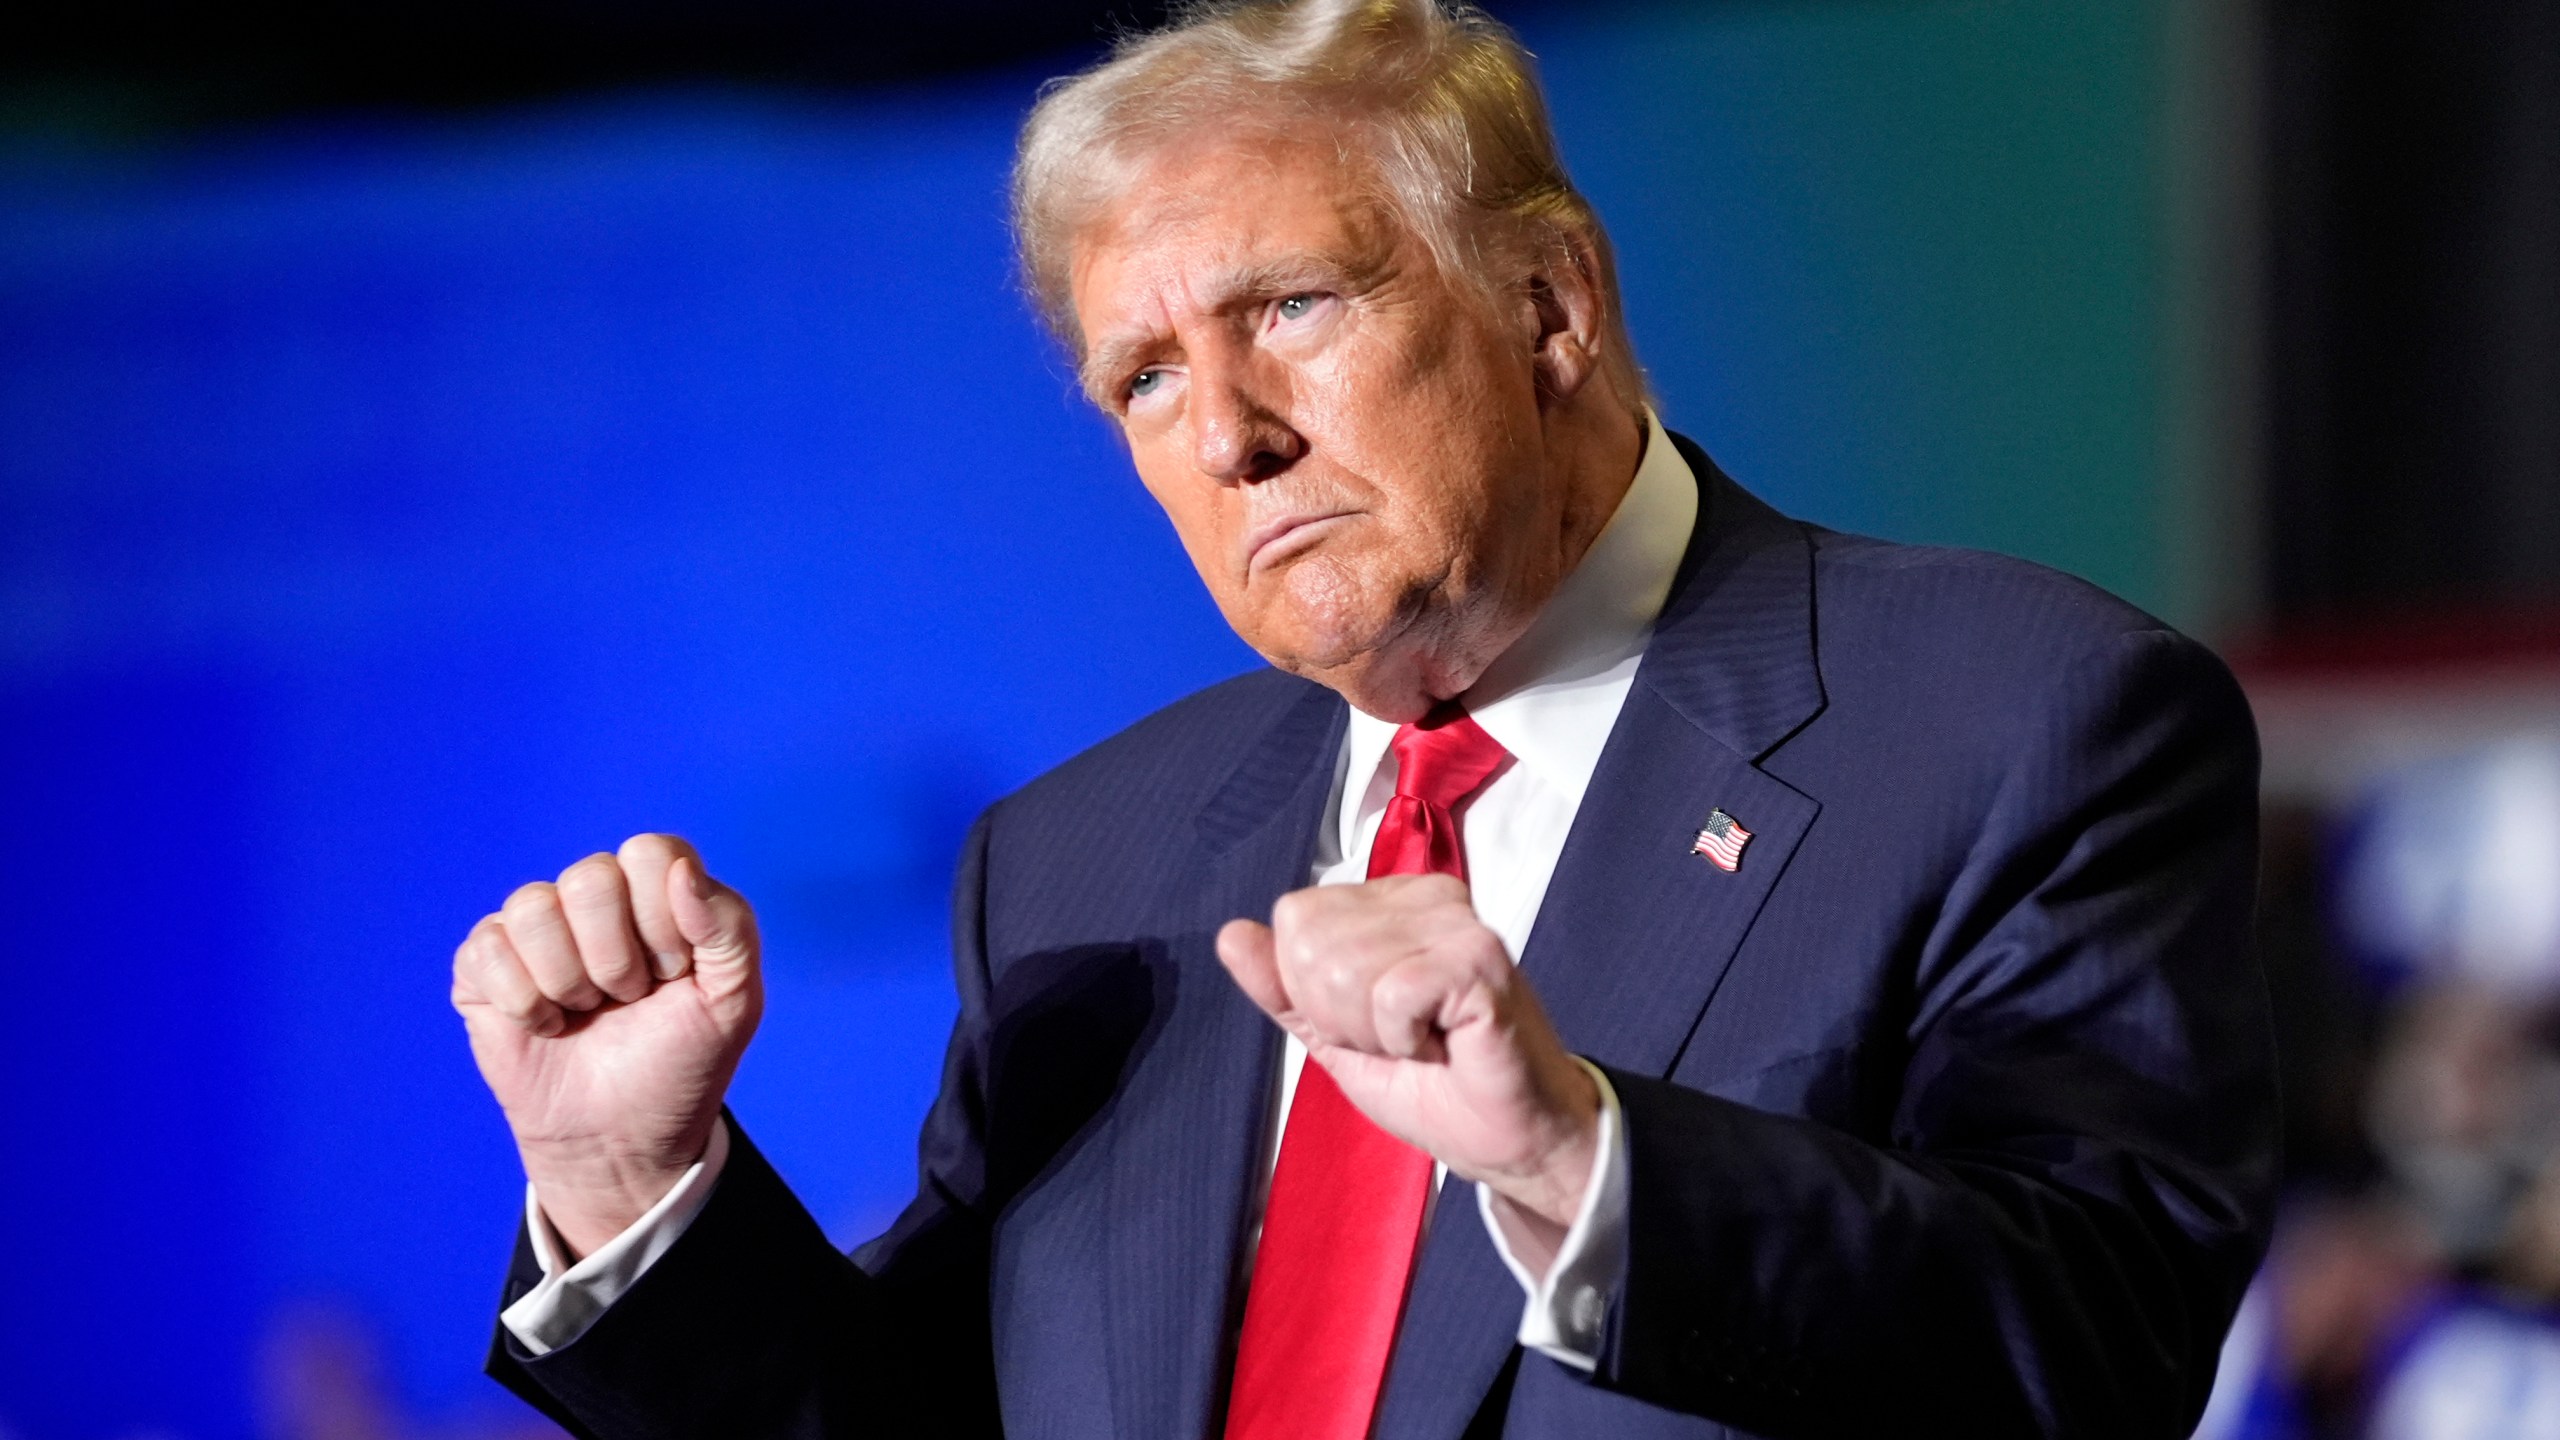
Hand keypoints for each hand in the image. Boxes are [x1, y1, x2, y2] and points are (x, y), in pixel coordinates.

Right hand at [451, 834, 761, 1258]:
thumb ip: (730, 926)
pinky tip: (547, 1026)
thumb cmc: (681, 1063)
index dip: (663, 921)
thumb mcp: (734, 1001)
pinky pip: (488, 948)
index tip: (674, 973)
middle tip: (628, 998)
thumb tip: (679, 870)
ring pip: (533, 908)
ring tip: (586, 1011)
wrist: (624, 1138)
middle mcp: (595, 897)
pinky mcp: (484, 964)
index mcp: (657, 890)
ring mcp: (535, 928)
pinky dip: (525, 1004)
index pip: (650, 852)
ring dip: (569, 982)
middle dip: (616, 959)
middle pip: (589, 876)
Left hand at [1217, 874, 1600, 1272]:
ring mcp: (1455, 921)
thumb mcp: (1334, 1037)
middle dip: (1342, 1015)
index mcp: (1389, 900)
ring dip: (1376, 1032)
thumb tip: (1230, 934)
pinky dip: (1404, 1039)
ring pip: (1344, 968)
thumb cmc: (1430, 1083)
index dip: (1315, 993)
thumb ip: (1282, 988)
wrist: (1506, 1138)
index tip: (1374, 1024)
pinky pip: (1391, 993)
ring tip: (1426, 1042)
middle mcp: (1424, 894)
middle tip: (1402, 1038)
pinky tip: (1444, 1045)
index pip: (1294, 919)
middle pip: (1311, 942)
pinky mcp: (1478, 958)